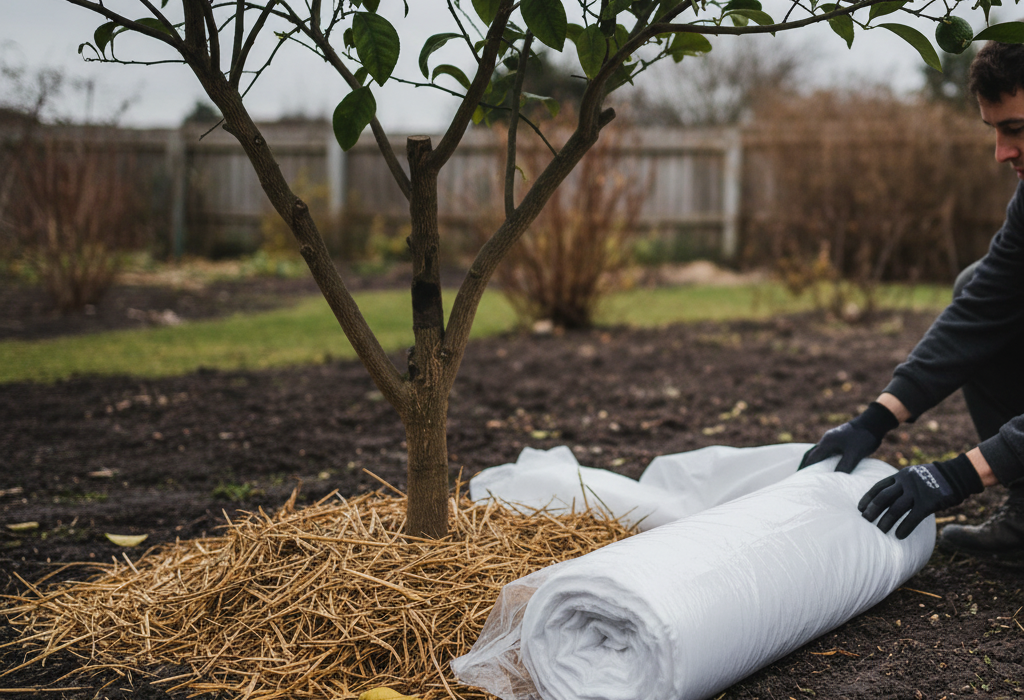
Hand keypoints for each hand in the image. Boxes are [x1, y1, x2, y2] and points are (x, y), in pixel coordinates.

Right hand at [798, 402, 898, 472]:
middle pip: (813, 454)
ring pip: (820, 451)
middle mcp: (827, 440)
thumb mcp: (854, 454)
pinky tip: (829, 463)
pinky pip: (828, 450)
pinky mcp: (840, 439)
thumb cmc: (862, 438)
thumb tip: (834, 479)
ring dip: (816, 461)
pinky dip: (825, 458)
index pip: (812, 459)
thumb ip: (844, 466)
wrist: (873, 423)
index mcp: (827, 443)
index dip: (806, 469)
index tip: (800, 478)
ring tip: (814, 471)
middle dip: (807, 465)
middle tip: (803, 476)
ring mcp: (833, 438)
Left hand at [858, 455, 983, 539]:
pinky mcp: (928, 503)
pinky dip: (904, 527)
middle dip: (872, 510)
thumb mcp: (912, 475)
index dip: (867, 498)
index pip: (878, 487)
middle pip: (883, 498)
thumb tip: (886, 498)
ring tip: (879, 531)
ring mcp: (916, 493)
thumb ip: (900, 484)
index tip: (859, 508)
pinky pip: (913, 517)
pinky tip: (899, 536)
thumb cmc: (932, 478)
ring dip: (886, 521)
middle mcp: (905, 483)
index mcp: (900, 476)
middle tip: (865, 521)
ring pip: (895, 509)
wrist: (956, 475)